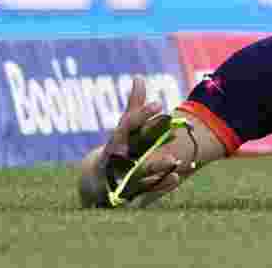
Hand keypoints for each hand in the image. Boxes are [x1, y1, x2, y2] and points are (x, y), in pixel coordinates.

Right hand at [97, 77, 182, 203]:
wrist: (96, 184)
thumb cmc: (117, 149)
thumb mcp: (124, 128)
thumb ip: (134, 106)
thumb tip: (139, 77)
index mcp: (116, 140)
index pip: (127, 125)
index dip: (142, 114)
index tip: (159, 103)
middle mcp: (115, 159)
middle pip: (132, 148)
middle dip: (149, 136)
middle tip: (171, 131)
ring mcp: (119, 178)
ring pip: (138, 172)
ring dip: (156, 166)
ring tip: (175, 159)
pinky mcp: (126, 196)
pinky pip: (144, 191)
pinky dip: (160, 185)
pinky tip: (176, 178)